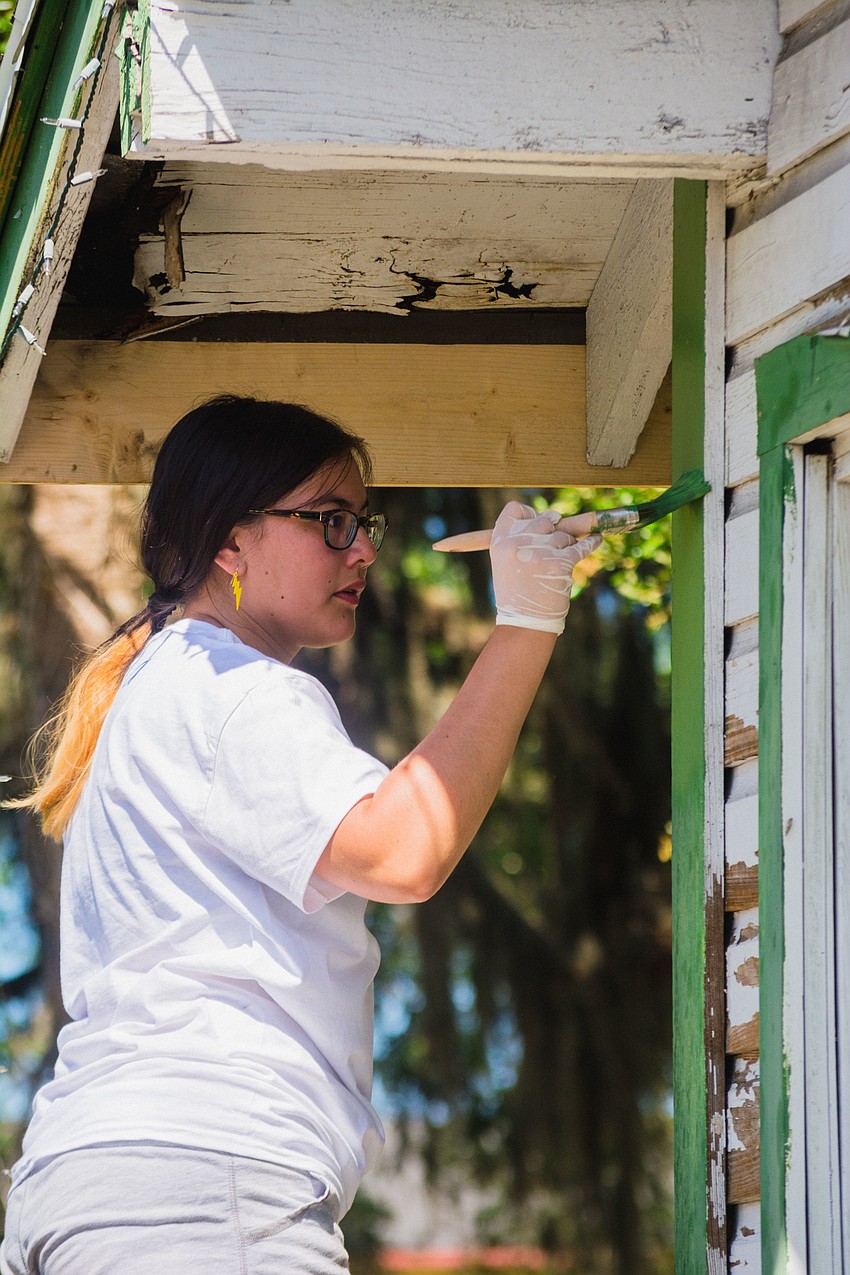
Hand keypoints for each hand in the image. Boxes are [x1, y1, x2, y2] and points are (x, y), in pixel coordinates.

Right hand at [489, 502, 601, 634]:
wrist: (524, 623)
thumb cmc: (517, 593)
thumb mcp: (506, 563)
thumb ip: (520, 539)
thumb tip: (553, 518)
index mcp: (500, 541)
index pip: (515, 509)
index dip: (529, 513)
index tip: (538, 523)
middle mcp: (517, 542)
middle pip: (544, 520)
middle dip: (553, 532)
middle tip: (552, 549)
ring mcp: (540, 551)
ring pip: (564, 535)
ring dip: (566, 546)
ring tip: (558, 566)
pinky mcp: (560, 563)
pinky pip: (582, 545)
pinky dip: (592, 543)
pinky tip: (597, 539)